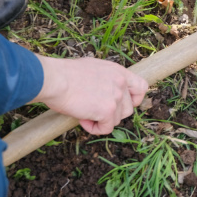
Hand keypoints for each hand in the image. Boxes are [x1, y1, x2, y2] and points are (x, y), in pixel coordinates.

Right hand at [31, 56, 148, 134]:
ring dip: (102, 120)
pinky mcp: (107, 111)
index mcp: (119, 72)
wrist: (55, 79)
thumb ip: (105, 78)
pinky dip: (94, 128)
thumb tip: (102, 89)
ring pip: (117, 119)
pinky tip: (82, 119)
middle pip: (128, 108)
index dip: (134, 99)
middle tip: (93, 110)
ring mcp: (116, 97)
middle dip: (112, 113)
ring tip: (83, 112)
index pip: (141, 87)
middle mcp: (121, 83)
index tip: (121, 103)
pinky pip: (106, 128)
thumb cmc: (65, 73)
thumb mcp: (92, 68)